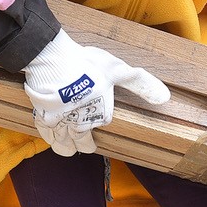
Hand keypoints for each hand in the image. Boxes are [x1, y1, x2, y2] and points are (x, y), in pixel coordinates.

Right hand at [23, 29, 169, 155]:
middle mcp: (79, 122)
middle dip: (83, 146)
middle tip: (85, 146)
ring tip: (67, 147)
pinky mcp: (41, 113)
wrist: (52, 59)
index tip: (100, 125)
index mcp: (99, 114)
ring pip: (60, 143)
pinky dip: (47, 135)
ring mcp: (59, 120)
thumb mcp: (118, 71)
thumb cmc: (86, 64)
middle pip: (80, 144)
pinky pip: (44, 131)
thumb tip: (165, 98)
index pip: (102, 125)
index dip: (101, 124)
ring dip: (65, 146)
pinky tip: (48, 133)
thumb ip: (140, 83)